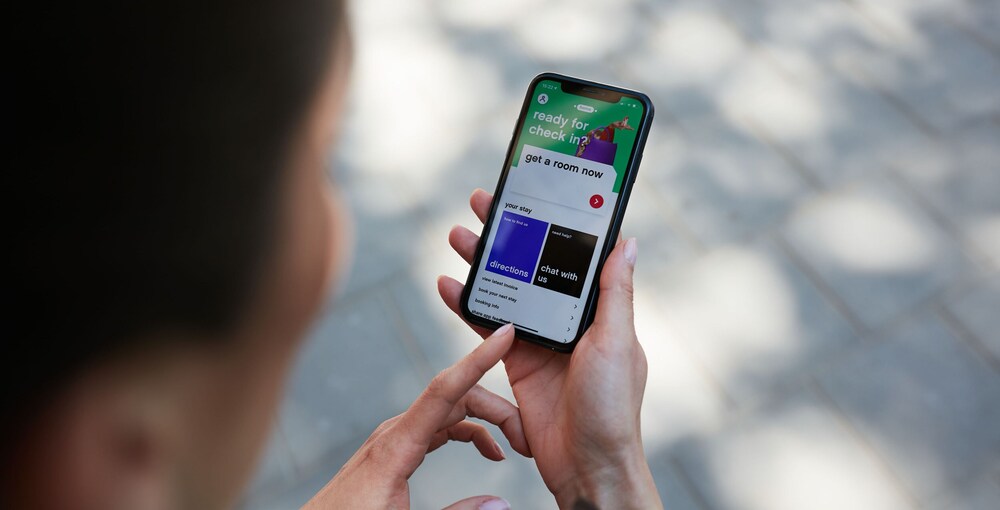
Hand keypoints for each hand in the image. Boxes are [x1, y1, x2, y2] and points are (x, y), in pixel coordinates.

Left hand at [303, 324, 529, 509]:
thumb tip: (499, 501)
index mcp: (395, 446)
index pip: (445, 388)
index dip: (478, 359)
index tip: (504, 334)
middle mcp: (394, 433)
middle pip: (455, 397)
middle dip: (496, 407)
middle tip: (527, 438)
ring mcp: (392, 439)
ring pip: (448, 412)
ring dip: (484, 420)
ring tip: (515, 444)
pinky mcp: (393, 451)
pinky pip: (437, 427)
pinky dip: (467, 431)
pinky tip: (487, 450)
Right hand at [437, 189, 661, 508]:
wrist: (587, 464)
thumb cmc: (613, 407)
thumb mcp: (617, 342)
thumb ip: (614, 293)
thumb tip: (627, 242)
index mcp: (597, 311)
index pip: (570, 256)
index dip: (549, 225)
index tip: (531, 196)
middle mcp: (568, 320)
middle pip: (532, 266)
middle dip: (507, 235)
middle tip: (483, 204)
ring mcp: (540, 340)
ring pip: (506, 290)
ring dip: (482, 263)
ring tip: (458, 235)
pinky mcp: (515, 363)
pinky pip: (487, 327)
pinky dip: (467, 306)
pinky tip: (448, 285)